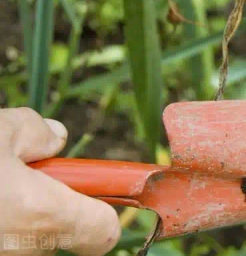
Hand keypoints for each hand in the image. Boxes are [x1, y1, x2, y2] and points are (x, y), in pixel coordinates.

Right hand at [0, 108, 119, 255]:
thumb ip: (36, 133)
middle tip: (22, 177)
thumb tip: (55, 138)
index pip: (105, 231)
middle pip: (62, 232)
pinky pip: (5, 242)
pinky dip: (1, 224)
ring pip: (27, 240)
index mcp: (44, 215)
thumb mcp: (0, 131)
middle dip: (49, 206)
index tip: (91, 187)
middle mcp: (25, 250)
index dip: (104, 208)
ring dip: (18, 216)